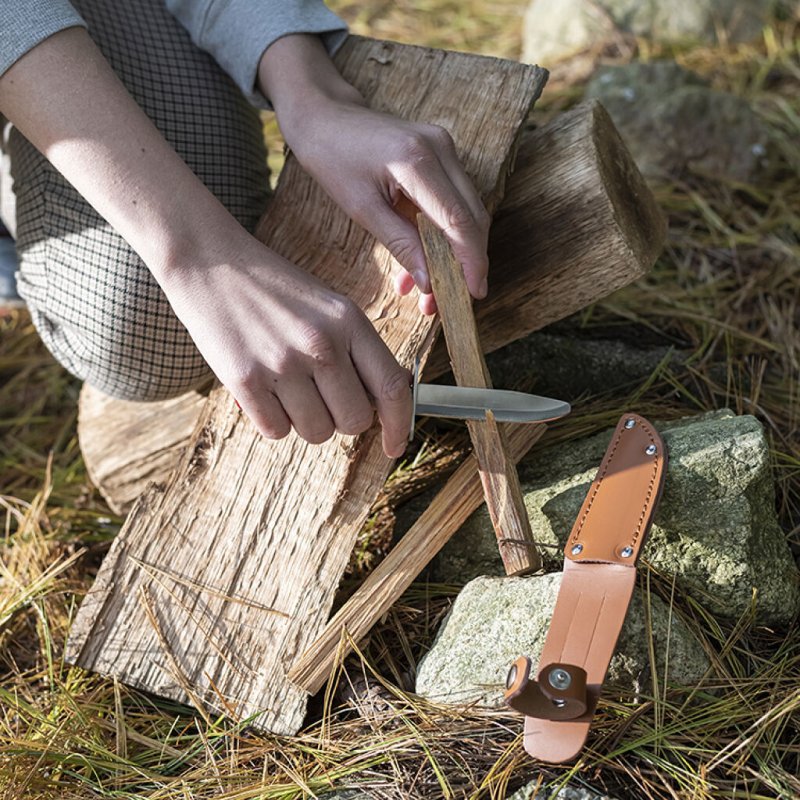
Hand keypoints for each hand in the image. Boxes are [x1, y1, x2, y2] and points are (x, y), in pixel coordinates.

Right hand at [163, 237, 411, 456]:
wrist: (209, 263)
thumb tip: (382, 404)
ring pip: (317, 432)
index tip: (395, 446)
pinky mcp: (245, 380)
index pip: (391, 387)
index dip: (399, 425)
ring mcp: (282, 363)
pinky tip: (264, 390)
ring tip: (288, 388)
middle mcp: (321, 344)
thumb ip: (357, 351)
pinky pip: (276, 431)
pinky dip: (272, 421)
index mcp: (349, 321)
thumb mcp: (328, 308)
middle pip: (355, 421)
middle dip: (342, 421)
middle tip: (322, 399)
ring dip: (305, 421)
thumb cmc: (274, 290)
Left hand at [259, 37, 490, 315]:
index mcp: (418, 161)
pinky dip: (443, 236)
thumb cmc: (333, 158)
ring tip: (431, 292)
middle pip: (472, 218)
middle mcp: (441, 149)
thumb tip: (430, 282)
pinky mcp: (441, 154)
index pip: (459, 221)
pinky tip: (422, 265)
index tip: (474, 294)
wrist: (325, 116)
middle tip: (450, 301)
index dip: (471, 262)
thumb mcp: (362, 209)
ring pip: (467, 212)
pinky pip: (452, 202)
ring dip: (455, 254)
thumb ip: (400, 244)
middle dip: (466, 264)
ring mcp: (444, 148)